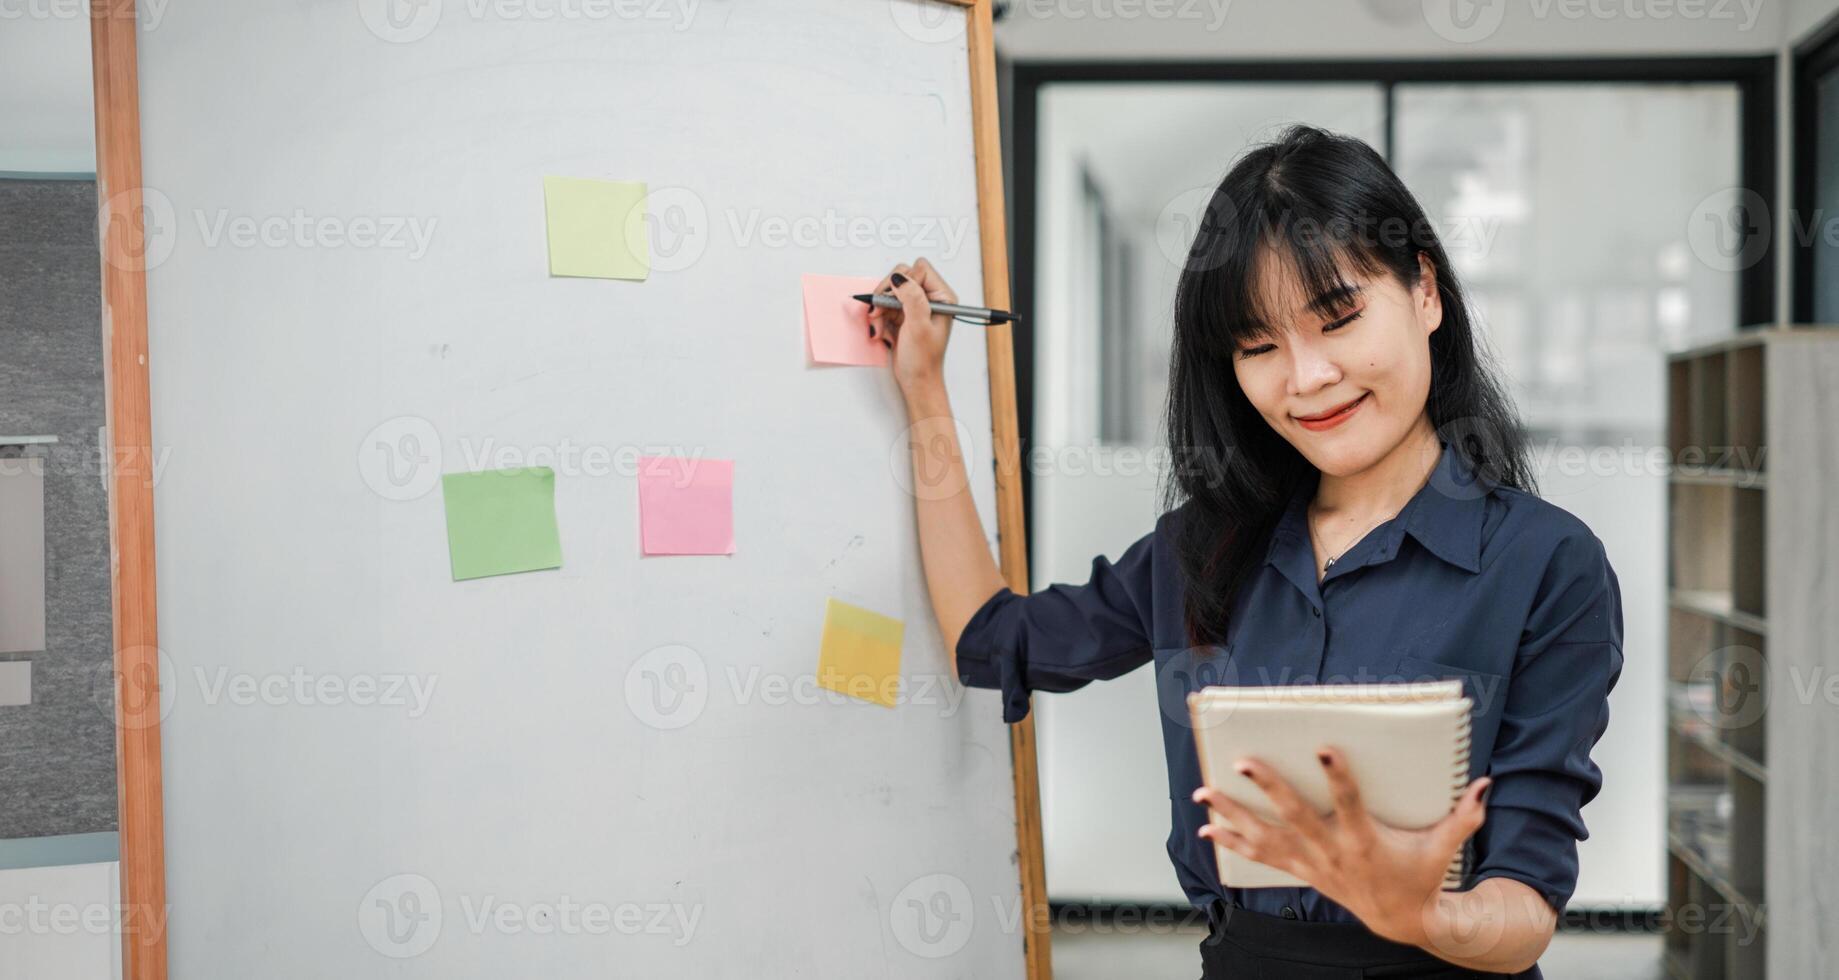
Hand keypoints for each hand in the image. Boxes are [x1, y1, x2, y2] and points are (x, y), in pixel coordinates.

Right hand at [869, 257, 957, 397]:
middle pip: (902, 276)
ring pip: (890, 290)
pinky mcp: (902, 314)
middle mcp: (929, 298)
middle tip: (880, 310)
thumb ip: (912, 299)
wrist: (916, 381)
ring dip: (879, 307)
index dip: (904, 282)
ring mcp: (915, 306)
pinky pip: (884, 305)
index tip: (895, 299)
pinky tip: (881, 331)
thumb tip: (900, 278)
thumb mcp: (919, 327)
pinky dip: (878, 317)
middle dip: (887, 294)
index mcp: (942, 297)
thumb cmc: (924, 360)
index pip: (920, 269)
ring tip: (879, 325)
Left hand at [1190, 746, 1490, 948]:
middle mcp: (1332, 852)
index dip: (1339, 778)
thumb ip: (1464, 817)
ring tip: (1204, 794)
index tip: (1325, 748)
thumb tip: (1485, 784)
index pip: (1349, 804)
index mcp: (1365, 841)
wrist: (1401, 920)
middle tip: (1242, 762)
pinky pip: (1260, 857)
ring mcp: (1312, 864)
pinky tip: (1207, 827)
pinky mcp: (1301, 871)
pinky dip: (1233, 841)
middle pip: (1295, 817)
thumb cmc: (1420, 876)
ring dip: (1232, 816)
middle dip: (1268, 789)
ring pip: (1265, 837)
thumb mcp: (1443, 849)